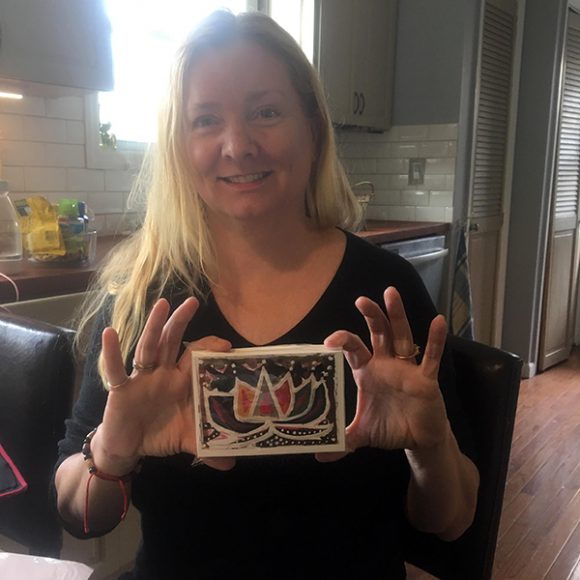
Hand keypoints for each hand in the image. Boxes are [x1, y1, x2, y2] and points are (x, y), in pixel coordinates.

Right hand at [98, 297, 234, 470]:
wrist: (129, 447)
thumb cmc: (160, 433)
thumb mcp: (188, 440)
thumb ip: (209, 449)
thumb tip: (233, 465)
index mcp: (182, 381)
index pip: (197, 357)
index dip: (210, 348)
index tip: (228, 346)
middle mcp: (164, 373)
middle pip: (173, 342)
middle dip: (181, 322)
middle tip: (193, 302)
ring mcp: (143, 378)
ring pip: (149, 348)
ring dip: (154, 326)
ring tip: (161, 304)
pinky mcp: (122, 389)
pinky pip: (116, 370)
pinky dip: (112, 352)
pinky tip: (110, 333)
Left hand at [317, 287, 448, 460]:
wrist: (418, 439)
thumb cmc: (389, 427)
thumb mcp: (362, 434)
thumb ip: (342, 441)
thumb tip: (319, 455)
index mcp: (367, 371)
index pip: (354, 349)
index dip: (343, 340)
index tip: (330, 341)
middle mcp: (386, 364)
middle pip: (378, 333)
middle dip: (371, 316)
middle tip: (361, 299)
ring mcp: (407, 368)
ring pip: (402, 337)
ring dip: (397, 316)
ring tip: (390, 293)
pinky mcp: (426, 379)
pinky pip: (431, 357)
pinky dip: (435, 340)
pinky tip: (438, 321)